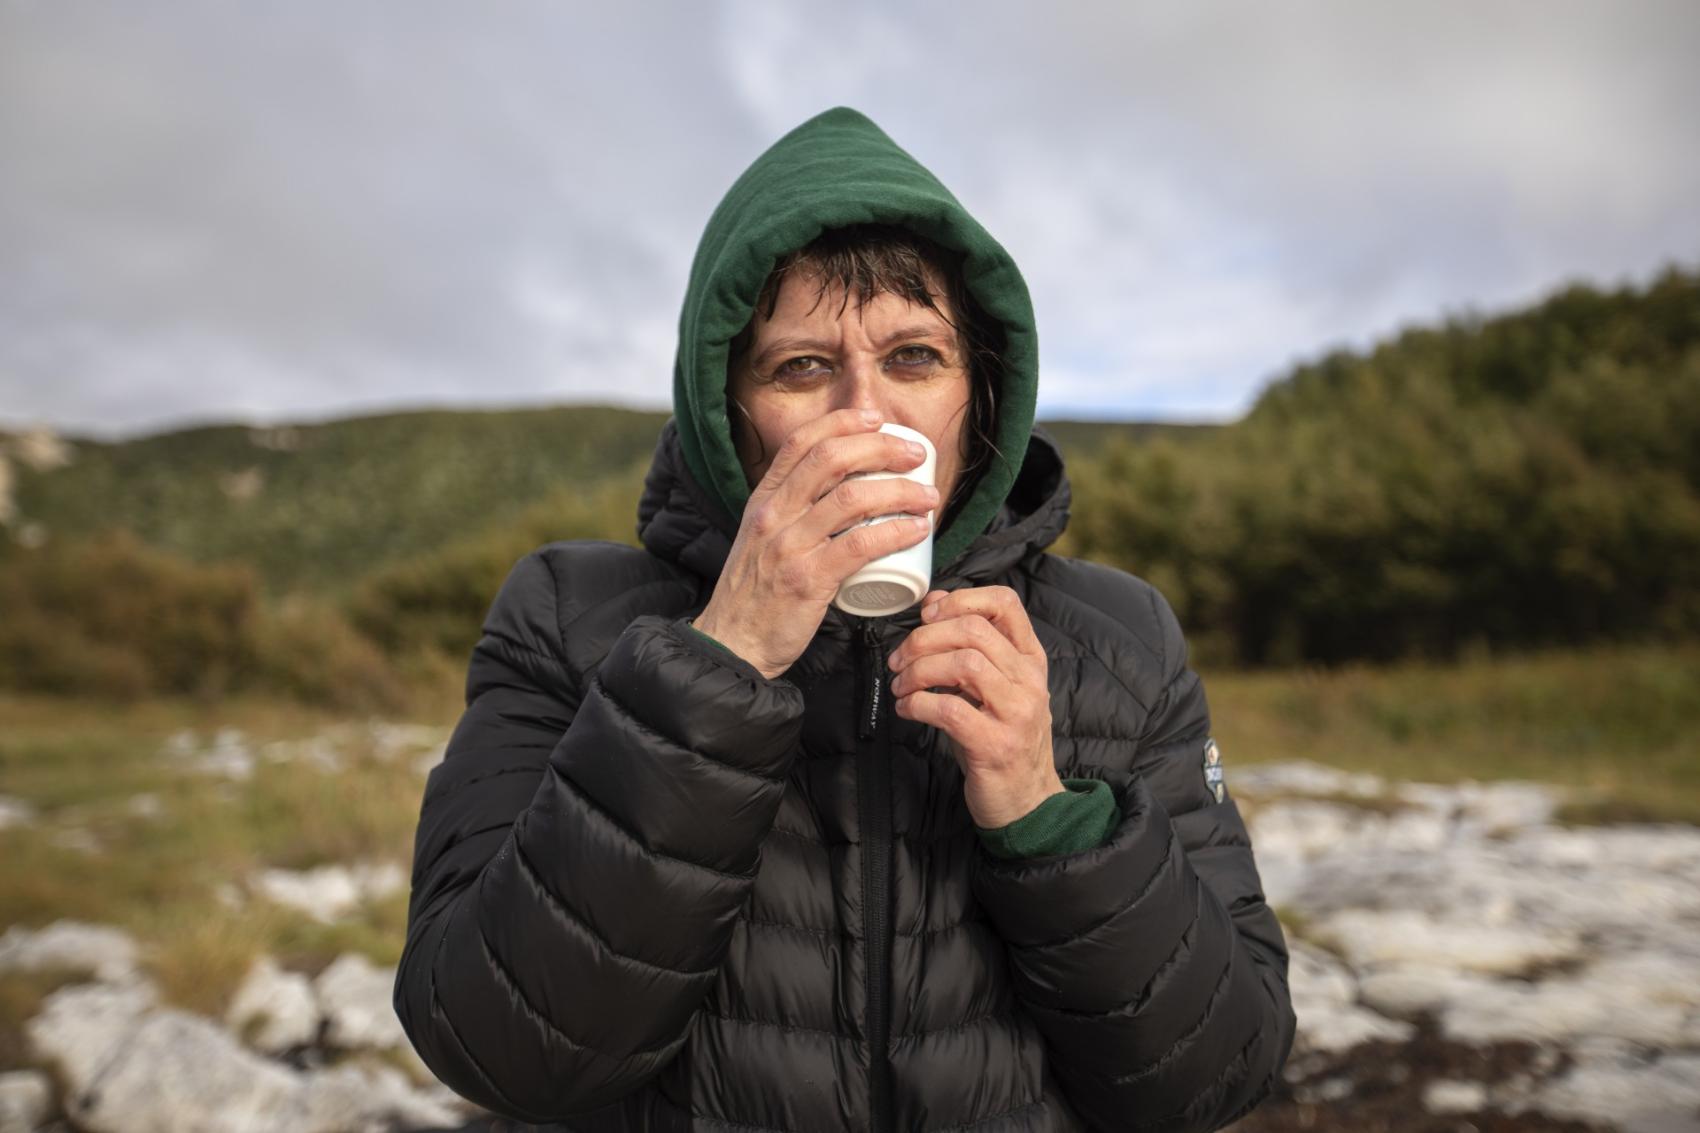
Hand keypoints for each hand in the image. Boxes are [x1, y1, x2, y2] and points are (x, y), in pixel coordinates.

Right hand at [693, 408, 939, 679]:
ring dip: (901, 491)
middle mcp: (773, 515)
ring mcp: (789, 545)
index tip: (878, 419)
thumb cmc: (756, 595)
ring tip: (929, 498)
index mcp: (763, 500)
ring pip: (852, 498)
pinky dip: (895, 532)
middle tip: (917, 456)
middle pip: (832, 459)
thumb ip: (791, 514)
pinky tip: (917, 530)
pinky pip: (860, 545)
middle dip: (882, 448)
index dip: (843, 422)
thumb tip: (842, 492)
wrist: (732, 645)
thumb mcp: (761, 540)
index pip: (802, 443)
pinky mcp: (807, 579)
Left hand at [887, 585, 1063, 827]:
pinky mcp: (996, 745)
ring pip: (963, 664)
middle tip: (899, 659)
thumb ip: (970, 647)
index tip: (927, 615)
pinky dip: (917, 704)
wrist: (1028, 801)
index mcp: (1029, 659)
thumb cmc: (1001, 738)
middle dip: (924, 638)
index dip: (960, 599)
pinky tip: (907, 710)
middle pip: (974, 630)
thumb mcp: (993, 687)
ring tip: (901, 686)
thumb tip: (934, 603)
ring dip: (919, 671)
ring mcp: (1017, 713)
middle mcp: (1029, 680)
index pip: (1004, 603)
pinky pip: (949, 709)